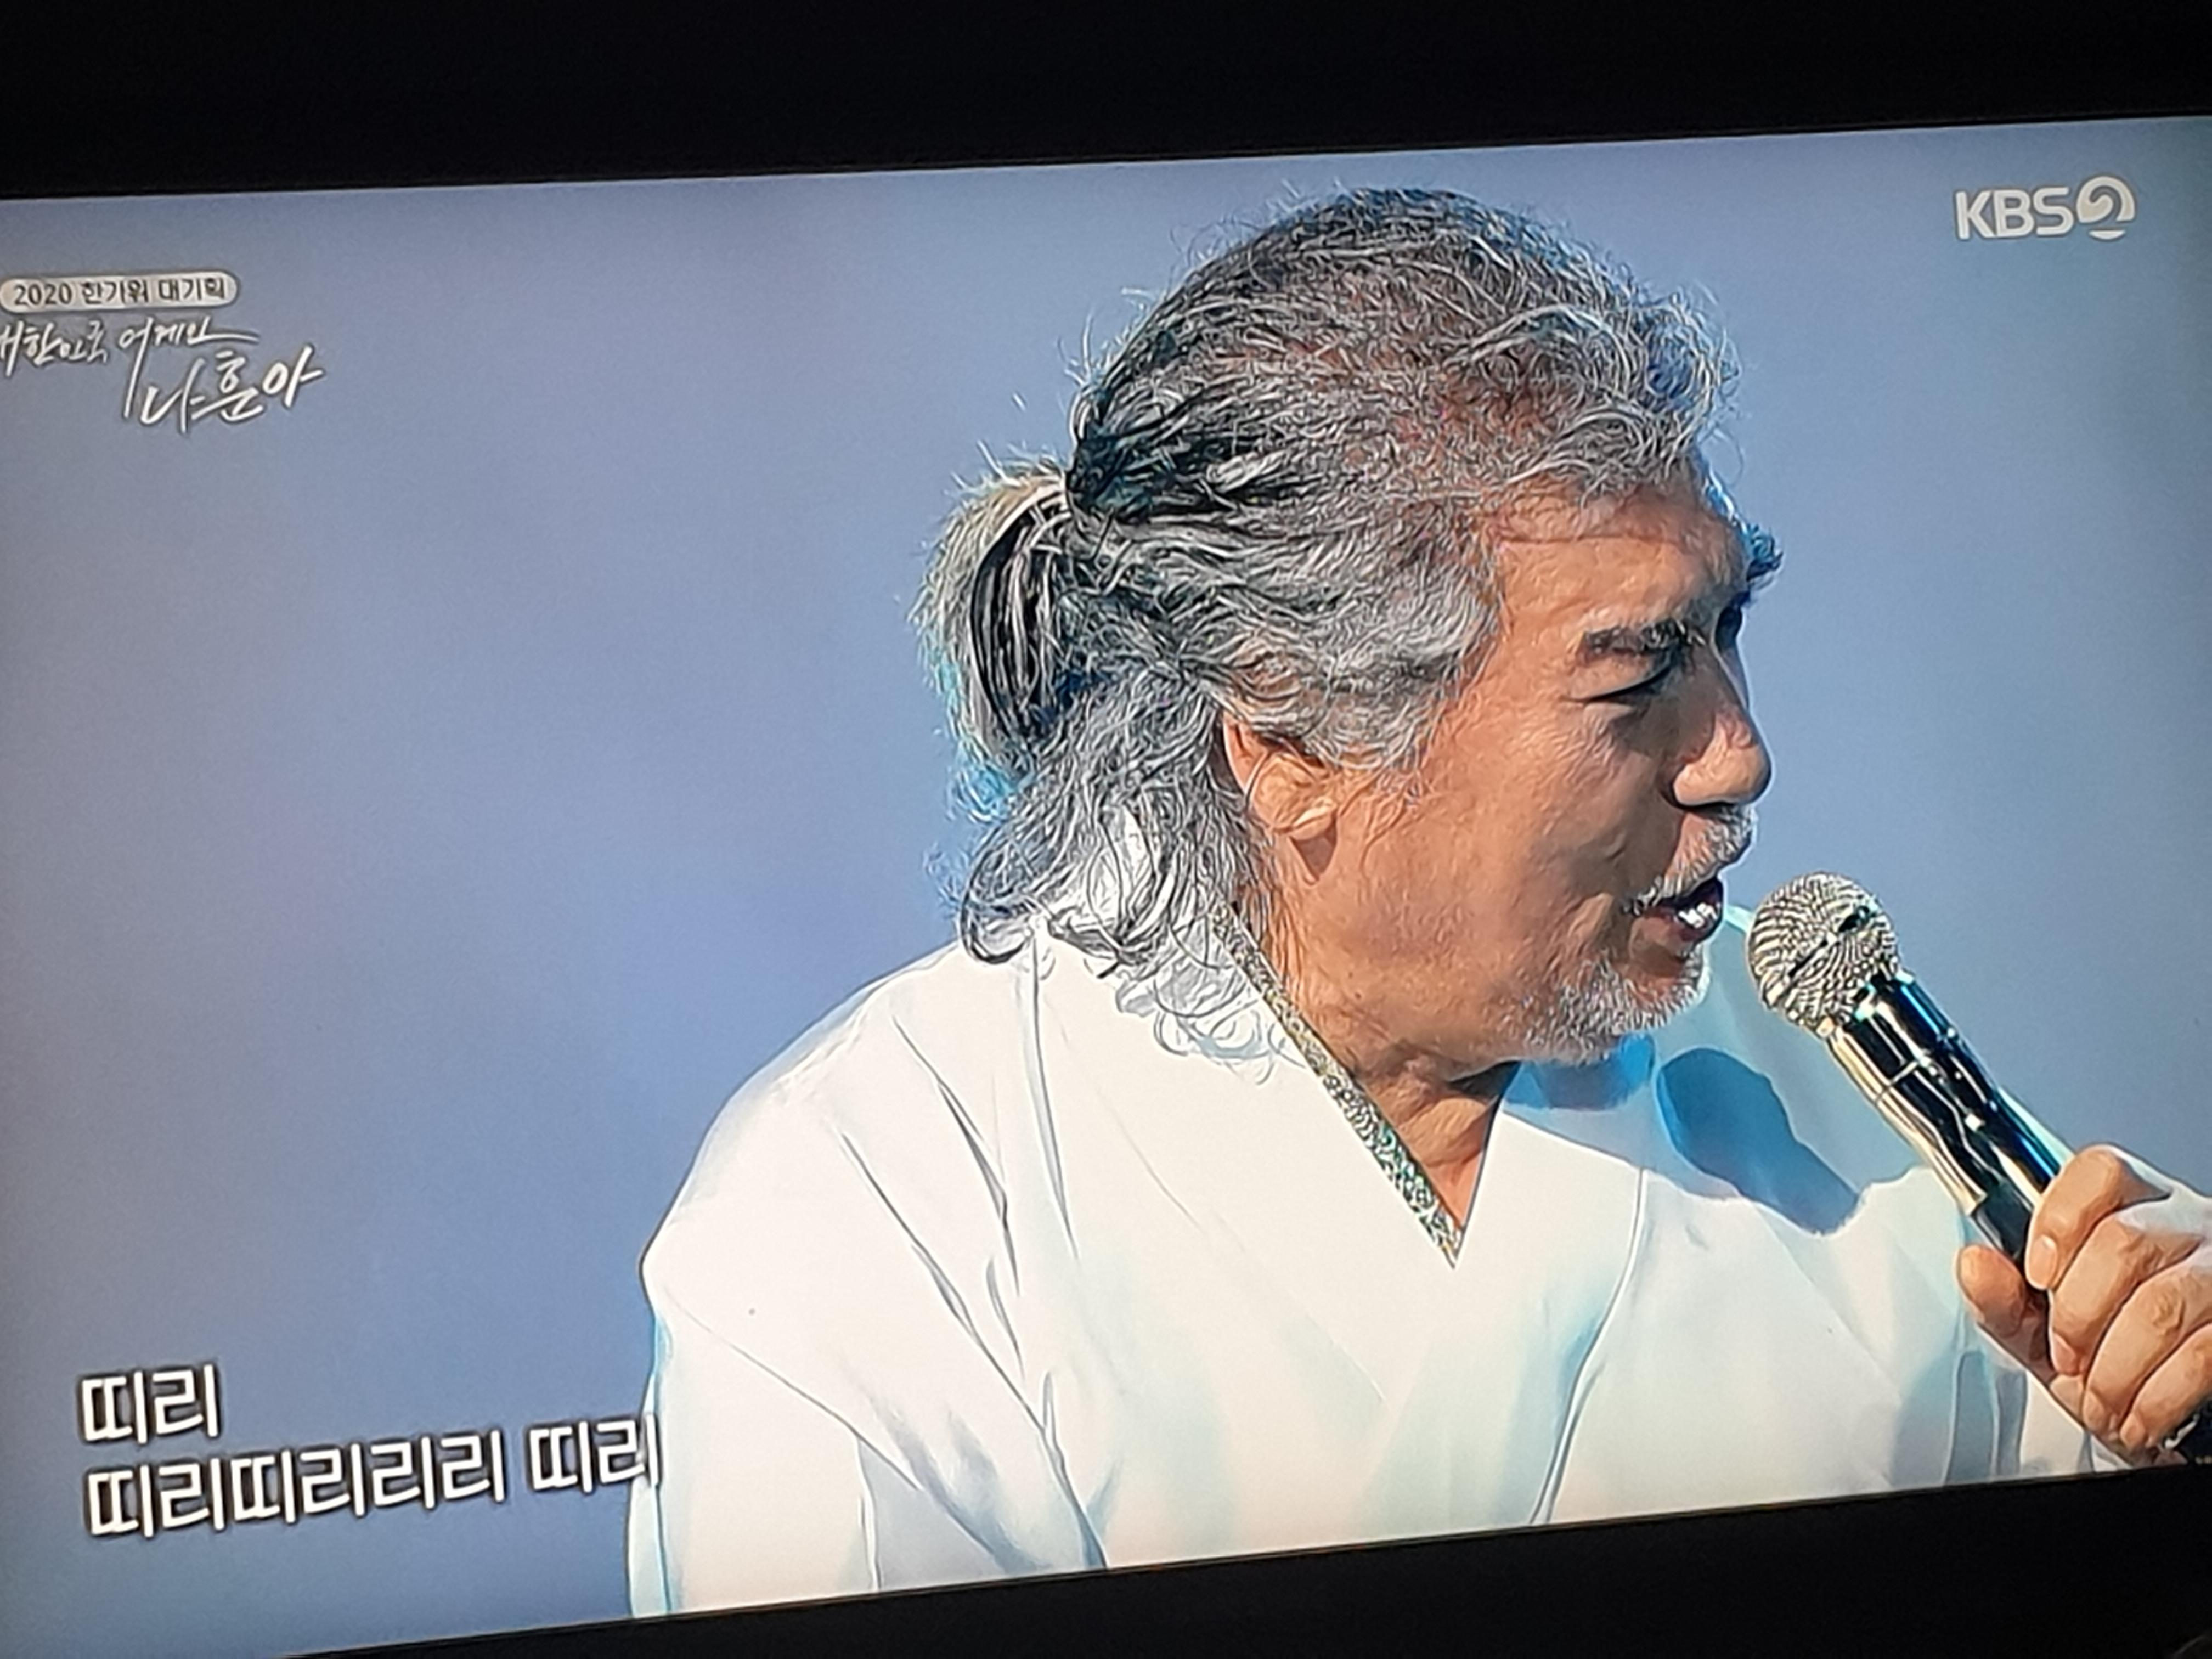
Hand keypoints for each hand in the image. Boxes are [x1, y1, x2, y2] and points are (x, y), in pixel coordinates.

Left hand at [1955, 1145, 2211, 1464]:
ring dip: (2115, 1367)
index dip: (2061, 1220)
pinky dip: (2155, 1398)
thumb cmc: (2104, 1358)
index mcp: (2130, 1209)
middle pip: (2125, 1240)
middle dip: (2079, 1313)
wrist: (2162, 1422)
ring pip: (2163, 1302)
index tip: (2038, 1276)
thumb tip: (1975, 1265)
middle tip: (2066, 1357)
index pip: (2100, 1172)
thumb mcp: (2041, 1328)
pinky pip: (2202, 1354)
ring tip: (2099, 1400)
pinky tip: (2136, 1417)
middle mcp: (2185, 1227)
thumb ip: (2003, 1297)